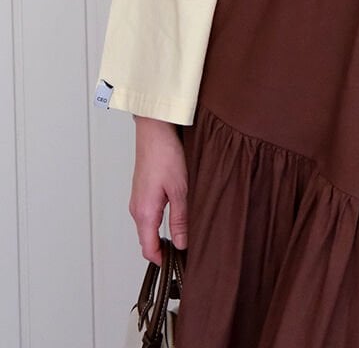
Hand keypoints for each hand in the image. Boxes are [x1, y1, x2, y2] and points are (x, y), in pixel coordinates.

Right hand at [129, 116, 187, 262]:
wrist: (154, 129)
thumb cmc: (165, 154)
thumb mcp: (180, 189)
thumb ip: (181, 219)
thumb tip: (182, 244)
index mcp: (144, 212)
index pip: (149, 249)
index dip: (162, 261)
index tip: (178, 266)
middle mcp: (136, 209)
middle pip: (147, 240)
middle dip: (163, 251)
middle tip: (184, 255)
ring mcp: (137, 199)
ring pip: (148, 227)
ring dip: (161, 236)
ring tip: (182, 238)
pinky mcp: (141, 191)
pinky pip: (148, 215)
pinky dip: (158, 222)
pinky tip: (175, 216)